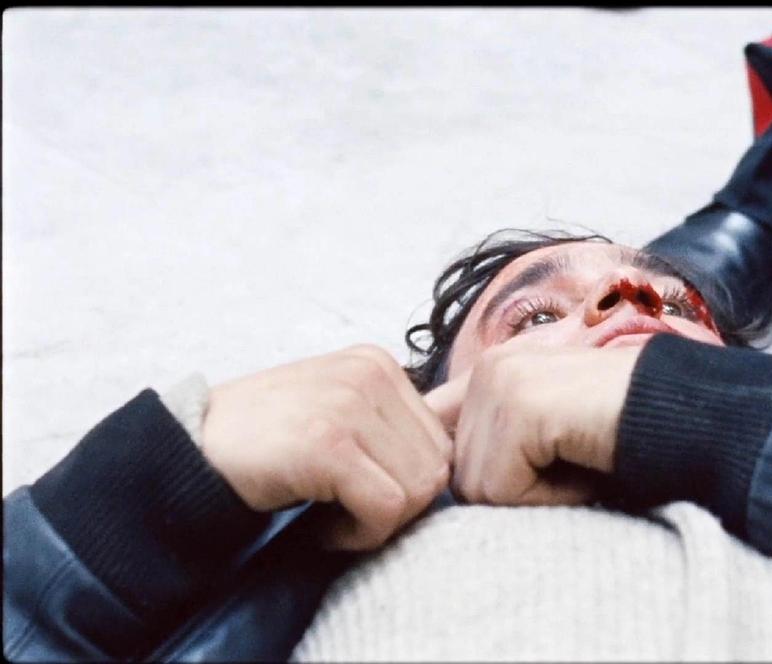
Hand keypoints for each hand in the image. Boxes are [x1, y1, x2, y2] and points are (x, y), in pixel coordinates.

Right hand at [201, 344, 451, 550]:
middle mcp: (371, 372)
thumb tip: (455, 462)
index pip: (443, 441)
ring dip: (378, 523)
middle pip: (437, 467)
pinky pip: (386, 509)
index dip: (408, 483)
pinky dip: (358, 535)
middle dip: (399, 505)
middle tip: (346, 512)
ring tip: (331, 516)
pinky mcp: (329, 443)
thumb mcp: (339, 416)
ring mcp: (350, 404)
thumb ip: (392, 429)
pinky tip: (322, 527)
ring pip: (418, 490)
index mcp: (379, 364)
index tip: (358, 492)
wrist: (189, 452)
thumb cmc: (267, 445)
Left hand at [424, 343, 642, 505]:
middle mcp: (488, 368)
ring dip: (535, 495)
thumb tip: (441, 477)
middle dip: (517, 486)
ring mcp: (501, 383)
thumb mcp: (545, 437)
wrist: (685, 414)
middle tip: (573, 462)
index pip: (438, 434)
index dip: (476, 468)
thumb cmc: (621, 434)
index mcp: (490, 370)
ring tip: (581, 462)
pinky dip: (550, 497)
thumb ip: (494, 442)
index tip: (533, 468)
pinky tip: (586, 465)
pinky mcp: (520, 408)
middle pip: (461, 475)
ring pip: (479, 489)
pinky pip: (504, 491)